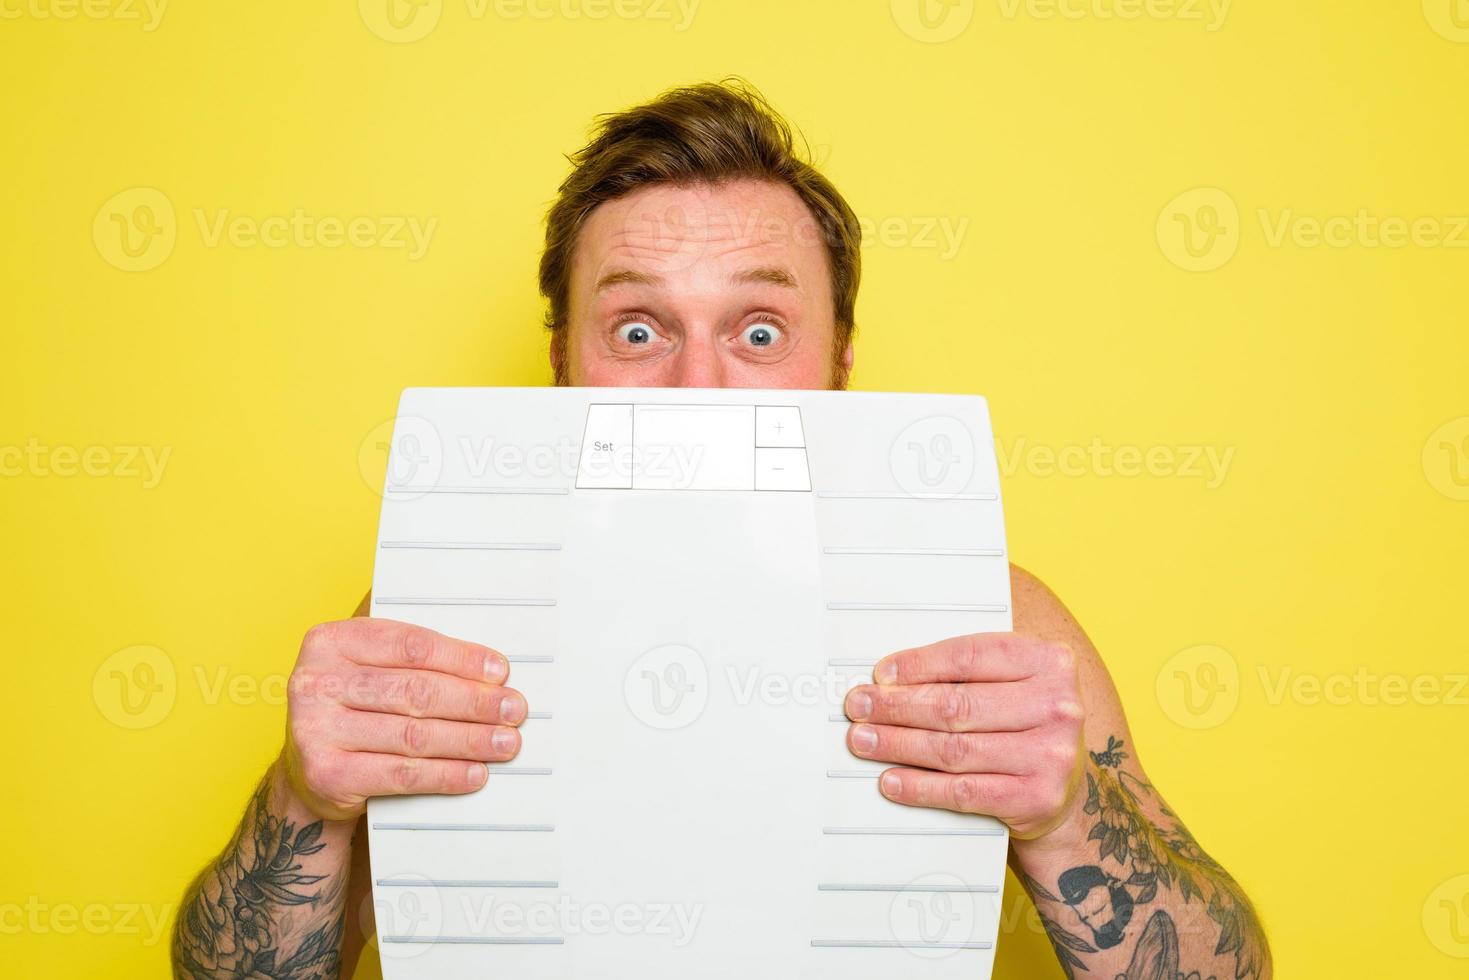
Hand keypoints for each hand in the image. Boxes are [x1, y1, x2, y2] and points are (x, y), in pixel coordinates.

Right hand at [280, 617, 525, 821]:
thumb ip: (415, 659)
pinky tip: (474, 772)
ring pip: (414, 734)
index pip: (411, 646)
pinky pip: (401, 774)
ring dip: (469, 739)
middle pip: (416, 691)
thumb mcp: (371, 667)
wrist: (308, 769)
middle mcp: (316, 683)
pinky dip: (446, 774)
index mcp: (331, 642)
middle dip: (475, 702)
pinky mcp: (326, 775)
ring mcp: (315, 730)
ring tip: (504, 742)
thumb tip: (489, 671)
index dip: (462, 659)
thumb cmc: (352, 707)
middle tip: (512, 709)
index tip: (499, 670)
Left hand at [843, 633, 1084, 840]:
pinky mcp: (1036, 798)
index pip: (970, 656)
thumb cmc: (1027, 724)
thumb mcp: (1014, 682)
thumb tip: (891, 679)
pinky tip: (892, 780)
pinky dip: (920, 786)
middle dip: (897, 706)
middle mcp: (1057, 706)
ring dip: (898, 744)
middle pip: (956, 704)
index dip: (918, 665)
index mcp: (1050, 662)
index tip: (882, 675)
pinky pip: (963, 791)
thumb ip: (967, 672)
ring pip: (954, 749)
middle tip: (860, 707)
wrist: (1066, 790)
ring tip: (865, 740)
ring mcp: (1050, 755)